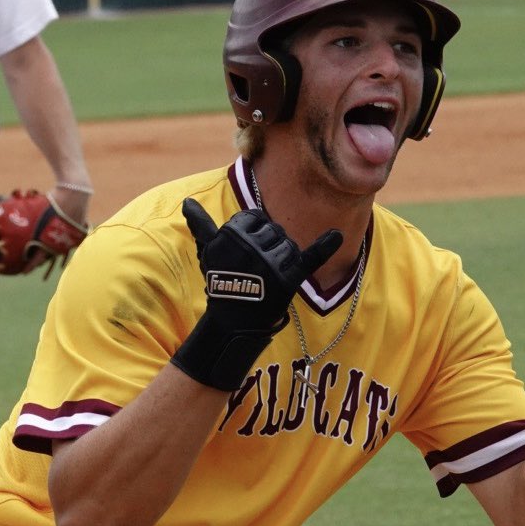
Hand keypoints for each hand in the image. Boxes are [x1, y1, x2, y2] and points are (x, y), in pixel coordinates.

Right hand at [172, 199, 341, 389]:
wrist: (233, 322)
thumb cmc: (222, 283)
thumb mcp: (208, 253)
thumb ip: (201, 225)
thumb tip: (187, 202)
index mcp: (232, 233)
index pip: (256, 218)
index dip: (255, 234)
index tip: (246, 254)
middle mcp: (251, 245)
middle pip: (275, 230)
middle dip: (270, 246)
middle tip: (257, 270)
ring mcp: (270, 262)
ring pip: (289, 245)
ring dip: (284, 259)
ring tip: (268, 277)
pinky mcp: (288, 279)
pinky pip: (310, 257)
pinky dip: (325, 246)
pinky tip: (336, 236)